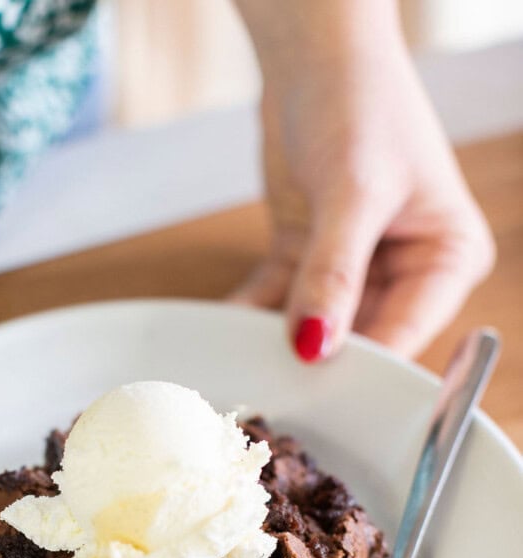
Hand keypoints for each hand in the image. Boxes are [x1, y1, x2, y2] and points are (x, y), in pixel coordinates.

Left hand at [232, 0, 494, 360]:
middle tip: (268, 387)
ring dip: (276, 343)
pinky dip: (252, 315)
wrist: (315, 51)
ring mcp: (355, 268)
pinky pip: (278, 302)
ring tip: (239, 364)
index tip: (316, 392)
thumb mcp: (355, 191)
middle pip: (358, 340)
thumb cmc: (360, 99)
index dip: (360, 367)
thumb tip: (314, 346)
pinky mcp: (310, 259)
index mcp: (447, 258)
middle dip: (314, 361)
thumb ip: (333, 275)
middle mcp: (406, 271)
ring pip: (314, 327)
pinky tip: (224, 331)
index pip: (406, 335)